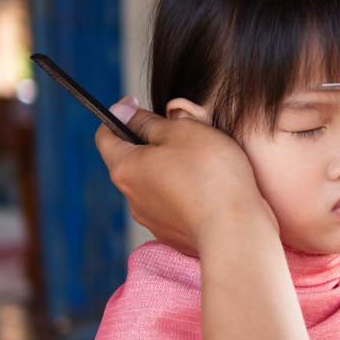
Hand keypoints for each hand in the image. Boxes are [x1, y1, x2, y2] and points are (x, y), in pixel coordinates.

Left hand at [95, 98, 277, 255]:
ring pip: (154, 184)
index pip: (105, 136)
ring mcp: (152, 220)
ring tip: (202, 163)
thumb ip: (147, 120)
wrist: (234, 229)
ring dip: (169, 170)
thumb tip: (122, 112)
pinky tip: (208, 188)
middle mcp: (132, 198)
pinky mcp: (173, 234)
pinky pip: (173, 206)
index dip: (118, 116)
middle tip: (182, 133)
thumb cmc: (209, 172)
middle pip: (132, 161)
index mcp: (126, 168)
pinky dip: (184, 193)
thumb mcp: (179, 131)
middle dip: (151, 143)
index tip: (136, 105)